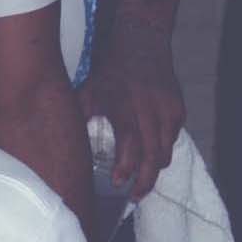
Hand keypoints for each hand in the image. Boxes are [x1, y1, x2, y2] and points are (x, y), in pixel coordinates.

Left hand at [80, 43, 182, 198]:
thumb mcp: (89, 90)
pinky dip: (161, 152)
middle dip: (144, 181)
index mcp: (126, 106)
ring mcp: (168, 111)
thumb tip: (63, 144)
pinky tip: (150, 161)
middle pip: (154, 156)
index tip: (117, 183)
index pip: (131, 144)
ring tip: (141, 185)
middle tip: (133, 197)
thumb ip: (80, 117)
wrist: (143, 44)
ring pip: (166, 151)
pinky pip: (172, 140)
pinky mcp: (178, 111)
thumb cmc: (110, 70)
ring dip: (154, 171)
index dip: (127, 166)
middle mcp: (150, 111)